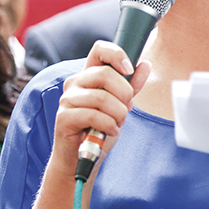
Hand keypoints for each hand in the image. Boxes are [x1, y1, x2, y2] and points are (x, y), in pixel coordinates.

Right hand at [51, 40, 150, 163]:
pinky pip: (93, 115)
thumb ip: (131, 86)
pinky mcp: (63, 117)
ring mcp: (67, 99)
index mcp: (89, 75)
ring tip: (116, 124)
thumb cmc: (98, 130)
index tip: (129, 70)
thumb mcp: (120, 106)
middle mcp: (75, 82)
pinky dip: (108, 125)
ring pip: (101, 98)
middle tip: (125, 110)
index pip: (100, 49)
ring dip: (117, 115)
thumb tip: (145, 65)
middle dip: (124, 94)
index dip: (117, 54)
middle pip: (105, 74)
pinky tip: (109, 132)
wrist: (80, 159)